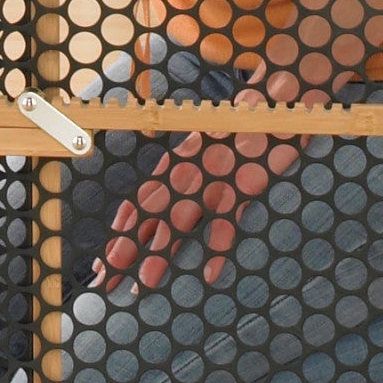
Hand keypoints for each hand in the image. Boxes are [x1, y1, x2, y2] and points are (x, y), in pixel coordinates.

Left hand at [90, 67, 316, 294]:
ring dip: (160, 252)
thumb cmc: (244, 127)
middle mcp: (190, 170)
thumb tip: (168, 196)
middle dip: (126, 246)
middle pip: (151, 213)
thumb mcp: (211, 146)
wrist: (278, 99)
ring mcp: (214, 178)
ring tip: (143, 282)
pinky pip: (228, 220)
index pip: (143, 196)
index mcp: (180, 161)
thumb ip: (190, 167)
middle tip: (106, 278)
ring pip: (179, 219)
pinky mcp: (243, 184)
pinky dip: (218, 246)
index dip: (122, 226)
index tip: (104, 254)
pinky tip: (209, 273)